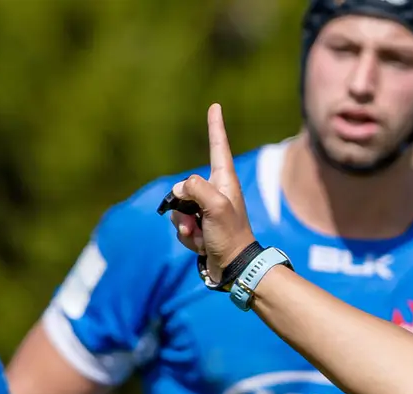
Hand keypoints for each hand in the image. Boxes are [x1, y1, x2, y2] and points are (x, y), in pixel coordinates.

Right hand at [164, 104, 257, 284]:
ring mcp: (206, 210)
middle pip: (185, 186)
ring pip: (178, 208)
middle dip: (183, 204)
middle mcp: (215, 192)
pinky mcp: (200, 227)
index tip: (215, 107)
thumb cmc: (230, 236)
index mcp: (225, 181)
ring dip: (184, 225)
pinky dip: (187, 237)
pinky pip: (180, 225)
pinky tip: (201, 245)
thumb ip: (195, 188)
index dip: (215, 126)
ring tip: (201, 235)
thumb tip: (179, 189)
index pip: (218, 147)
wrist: (233, 268)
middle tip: (197, 220)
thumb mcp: (215, 206)